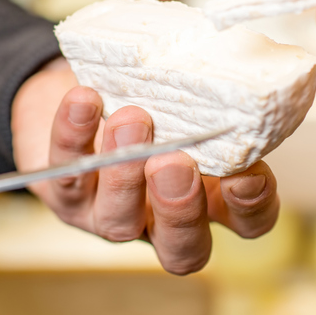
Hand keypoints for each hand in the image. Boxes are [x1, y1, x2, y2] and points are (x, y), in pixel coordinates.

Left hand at [11, 58, 278, 274]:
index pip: (247, 222)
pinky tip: (84, 101)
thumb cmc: (148, 100)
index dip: (251, 206)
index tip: (246, 173)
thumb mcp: (186, 101)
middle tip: (175, 163)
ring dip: (124, 172)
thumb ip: (210, 101)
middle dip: (179, 208)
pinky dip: (74, 135)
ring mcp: (109, 215)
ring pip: (118, 218)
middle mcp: (161, 219)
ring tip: (131, 120)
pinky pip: (66, 173)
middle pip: (182, 248)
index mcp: (209, 199)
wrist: (80, 93)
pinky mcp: (64, 193)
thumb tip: (233, 66)